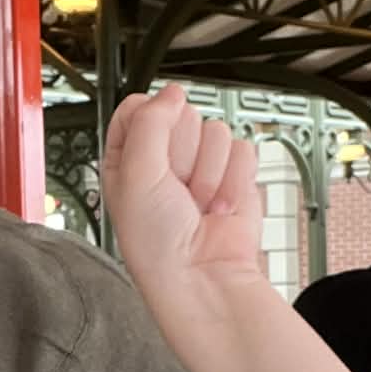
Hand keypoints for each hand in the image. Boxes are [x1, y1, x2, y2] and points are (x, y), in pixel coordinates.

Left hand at [102, 83, 262, 292]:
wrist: (203, 278)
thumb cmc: (157, 244)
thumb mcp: (136, 174)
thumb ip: (151, 123)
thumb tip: (172, 93)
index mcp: (127, 159)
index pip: (138, 109)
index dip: (150, 121)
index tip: (153, 148)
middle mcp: (164, 161)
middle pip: (182, 115)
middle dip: (183, 152)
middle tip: (176, 187)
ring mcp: (202, 168)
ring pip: (216, 130)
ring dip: (209, 171)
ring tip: (197, 203)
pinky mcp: (235, 177)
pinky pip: (243, 149)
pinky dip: (235, 180)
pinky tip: (219, 206)